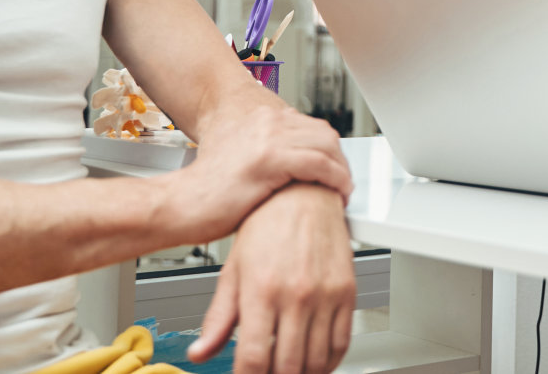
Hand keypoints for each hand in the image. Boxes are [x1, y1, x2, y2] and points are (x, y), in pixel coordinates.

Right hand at [172, 103, 352, 241]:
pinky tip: (337, 192)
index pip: (312, 127)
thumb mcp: (243, 160)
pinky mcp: (268, 161)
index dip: (329, 150)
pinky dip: (335, 179)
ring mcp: (267, 139)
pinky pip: (319, 164)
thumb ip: (271, 155)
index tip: (335, 168)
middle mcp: (266, 123)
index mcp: (260, 120)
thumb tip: (298, 168)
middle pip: (324, 134)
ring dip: (342, 171)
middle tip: (343, 181)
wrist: (181, 203)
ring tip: (342, 190)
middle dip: (340, 159)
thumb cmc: (208, 191)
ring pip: (326, 146)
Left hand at [189, 183, 355, 373]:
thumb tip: (200, 352)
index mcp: (261, 290)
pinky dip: (329, 362)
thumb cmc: (266, 224)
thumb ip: (218, 316)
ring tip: (288, 370)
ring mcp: (325, 295)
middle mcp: (295, 295)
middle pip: (287, 366)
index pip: (254, 359)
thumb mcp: (233, 269)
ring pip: (317, 362)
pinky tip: (315, 362)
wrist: (303, 192)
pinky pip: (342, 343)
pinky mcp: (347, 292)